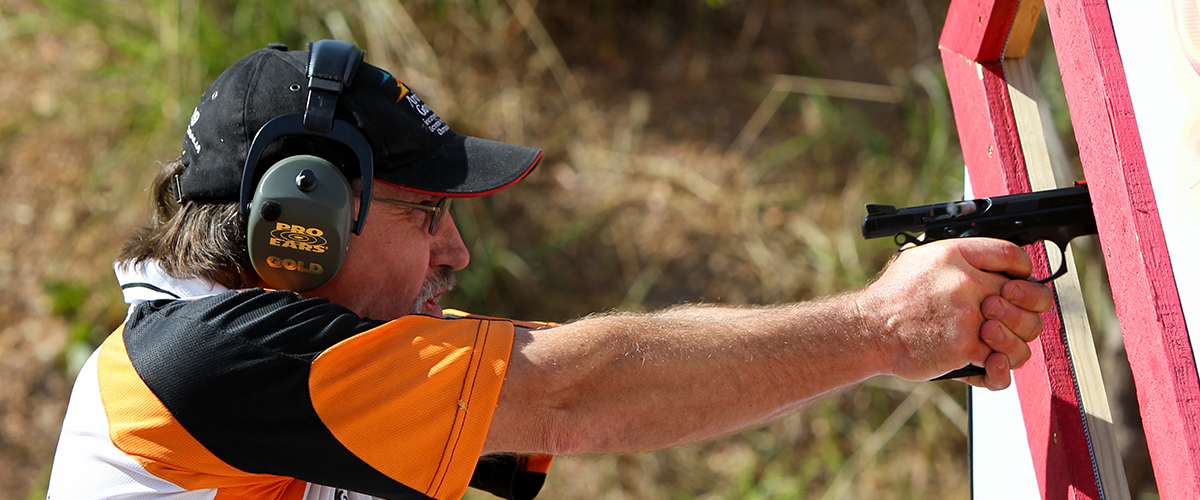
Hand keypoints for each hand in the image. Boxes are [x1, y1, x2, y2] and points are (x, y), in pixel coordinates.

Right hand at [855, 238, 1053, 388]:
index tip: (1017, 282)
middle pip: (1031, 294)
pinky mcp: (966, 348)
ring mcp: (969, 317)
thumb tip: (986, 259)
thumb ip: (956, 256)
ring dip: (1016, 338)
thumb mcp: (919, 257)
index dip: (1023, 270)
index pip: (1012, 254)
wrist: (870, 329)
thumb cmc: (893, 297)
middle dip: (1028, 306)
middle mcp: (967, 282)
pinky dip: (1002, 367)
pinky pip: (1003, 362)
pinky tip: (993, 361)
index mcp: (956, 255)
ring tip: (994, 338)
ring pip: (1025, 331)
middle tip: (1009, 314)